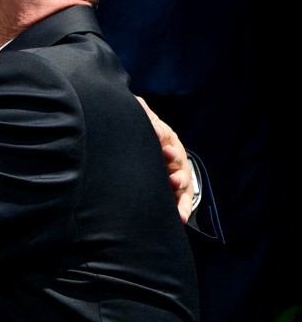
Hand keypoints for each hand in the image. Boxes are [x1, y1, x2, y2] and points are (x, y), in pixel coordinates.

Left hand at [136, 96, 193, 223]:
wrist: (148, 152)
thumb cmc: (145, 136)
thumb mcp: (142, 120)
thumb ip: (141, 112)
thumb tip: (137, 104)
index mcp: (165, 137)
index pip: (163, 133)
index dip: (159, 132)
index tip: (155, 132)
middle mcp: (174, 156)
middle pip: (176, 157)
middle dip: (172, 156)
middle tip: (167, 154)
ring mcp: (177, 174)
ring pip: (183, 180)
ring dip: (179, 182)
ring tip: (175, 183)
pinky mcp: (177, 192)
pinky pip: (183, 202)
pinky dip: (183, 208)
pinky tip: (180, 217)